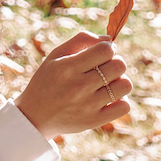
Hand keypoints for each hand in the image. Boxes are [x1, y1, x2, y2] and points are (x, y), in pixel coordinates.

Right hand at [14, 30, 131, 139]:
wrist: (35, 115)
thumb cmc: (48, 79)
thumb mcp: (56, 54)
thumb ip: (81, 39)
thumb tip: (109, 39)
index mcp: (69, 67)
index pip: (106, 50)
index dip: (108, 48)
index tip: (101, 53)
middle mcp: (79, 87)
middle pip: (119, 66)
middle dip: (115, 62)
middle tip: (104, 67)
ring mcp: (88, 106)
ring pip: (125, 85)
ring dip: (119, 81)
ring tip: (106, 83)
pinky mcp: (94, 121)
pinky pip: (124, 107)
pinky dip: (120, 100)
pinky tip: (107, 98)